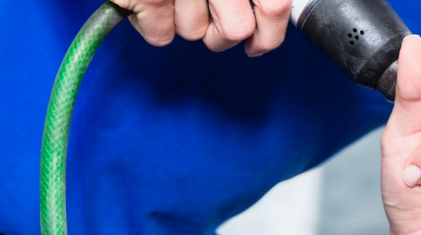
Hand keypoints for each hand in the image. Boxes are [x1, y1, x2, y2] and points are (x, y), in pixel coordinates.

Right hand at [110, 0, 289, 55]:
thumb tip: (269, 16)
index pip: (275, 6)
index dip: (269, 33)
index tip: (258, 44)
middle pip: (236, 30)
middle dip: (222, 37)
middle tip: (208, 25)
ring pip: (195, 32)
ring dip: (181, 21)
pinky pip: (161, 35)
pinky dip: (151, 25)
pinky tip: (145, 0)